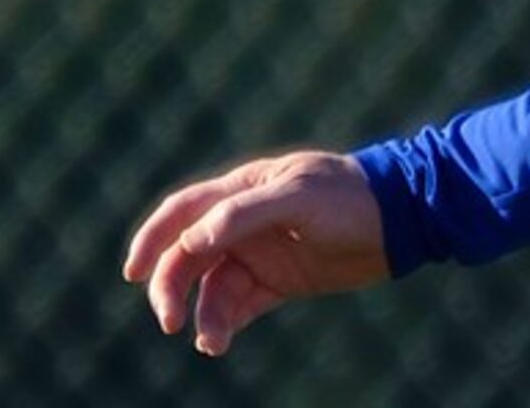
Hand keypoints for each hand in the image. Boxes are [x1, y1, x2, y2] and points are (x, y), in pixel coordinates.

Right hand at [123, 150, 391, 357]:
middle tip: (169, 321)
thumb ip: (245, 213)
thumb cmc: (347, 196)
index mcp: (242, 188)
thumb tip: (196, 237)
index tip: (131, 273)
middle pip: (188, 255)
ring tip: (210, 343)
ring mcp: (260, 252)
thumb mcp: (298, 197)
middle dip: (172, 287)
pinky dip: (223, 323)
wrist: (399, 220)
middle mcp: (243, 221)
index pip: (184, 211)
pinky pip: (239, 305)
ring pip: (212, 287)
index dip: (153, 238)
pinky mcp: (279, 281)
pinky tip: (218, 341)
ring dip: (203, 313)